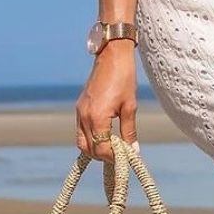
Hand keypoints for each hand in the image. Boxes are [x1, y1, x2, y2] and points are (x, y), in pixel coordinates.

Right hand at [75, 40, 137, 160]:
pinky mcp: (79, 107)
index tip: (125, 158)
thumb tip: (133, 151)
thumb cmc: (124, 78)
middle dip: (103, 155)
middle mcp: (84, 116)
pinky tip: (103, 136)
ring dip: (94, 148)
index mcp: (97, 117)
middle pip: (88, 149)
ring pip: (81, 141)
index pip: (101, 149)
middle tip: (119, 155)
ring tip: (111, 147)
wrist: (112, 55)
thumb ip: (129, 131)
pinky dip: (90, 138)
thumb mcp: (130, 106)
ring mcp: (79, 111)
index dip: (113, 157)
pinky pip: (80, 130)